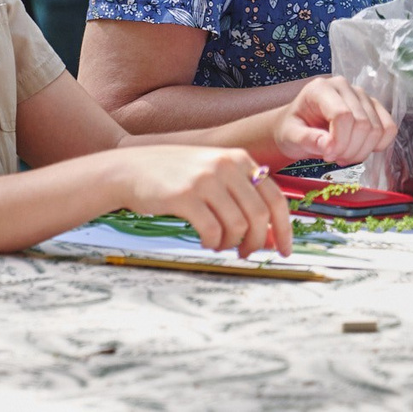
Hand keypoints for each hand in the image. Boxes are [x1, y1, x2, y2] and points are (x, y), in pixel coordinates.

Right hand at [112, 145, 292, 258]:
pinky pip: (213, 231)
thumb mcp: (212, 171)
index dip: (284, 230)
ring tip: (219, 244)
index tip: (284, 251)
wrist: (128, 169)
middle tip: (246, 254)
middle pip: (260, 216)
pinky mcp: (185, 196)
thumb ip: (241, 192)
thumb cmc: (174, 175)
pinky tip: (204, 241)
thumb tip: (272, 233)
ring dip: (232, 244)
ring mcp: (205, 179)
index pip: (276, 199)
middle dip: (258, 243)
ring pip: (238, 226)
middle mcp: (225, 165)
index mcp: (238, 159)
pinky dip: (213, 243)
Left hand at [269, 76, 395, 168]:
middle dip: (349, 150)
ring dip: (362, 151)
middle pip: (362, 124)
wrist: (301, 127)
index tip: (327, 155)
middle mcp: (344, 87)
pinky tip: (359, 149)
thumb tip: (328, 145)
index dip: (339, 141)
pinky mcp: (374, 108)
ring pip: (377, 129)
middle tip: (334, 157)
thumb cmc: (294, 128)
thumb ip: (306, 140)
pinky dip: (378, 145)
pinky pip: (389, 128)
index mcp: (320, 88)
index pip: (343, 115)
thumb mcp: (290, 136)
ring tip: (343, 155)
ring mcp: (362, 96)